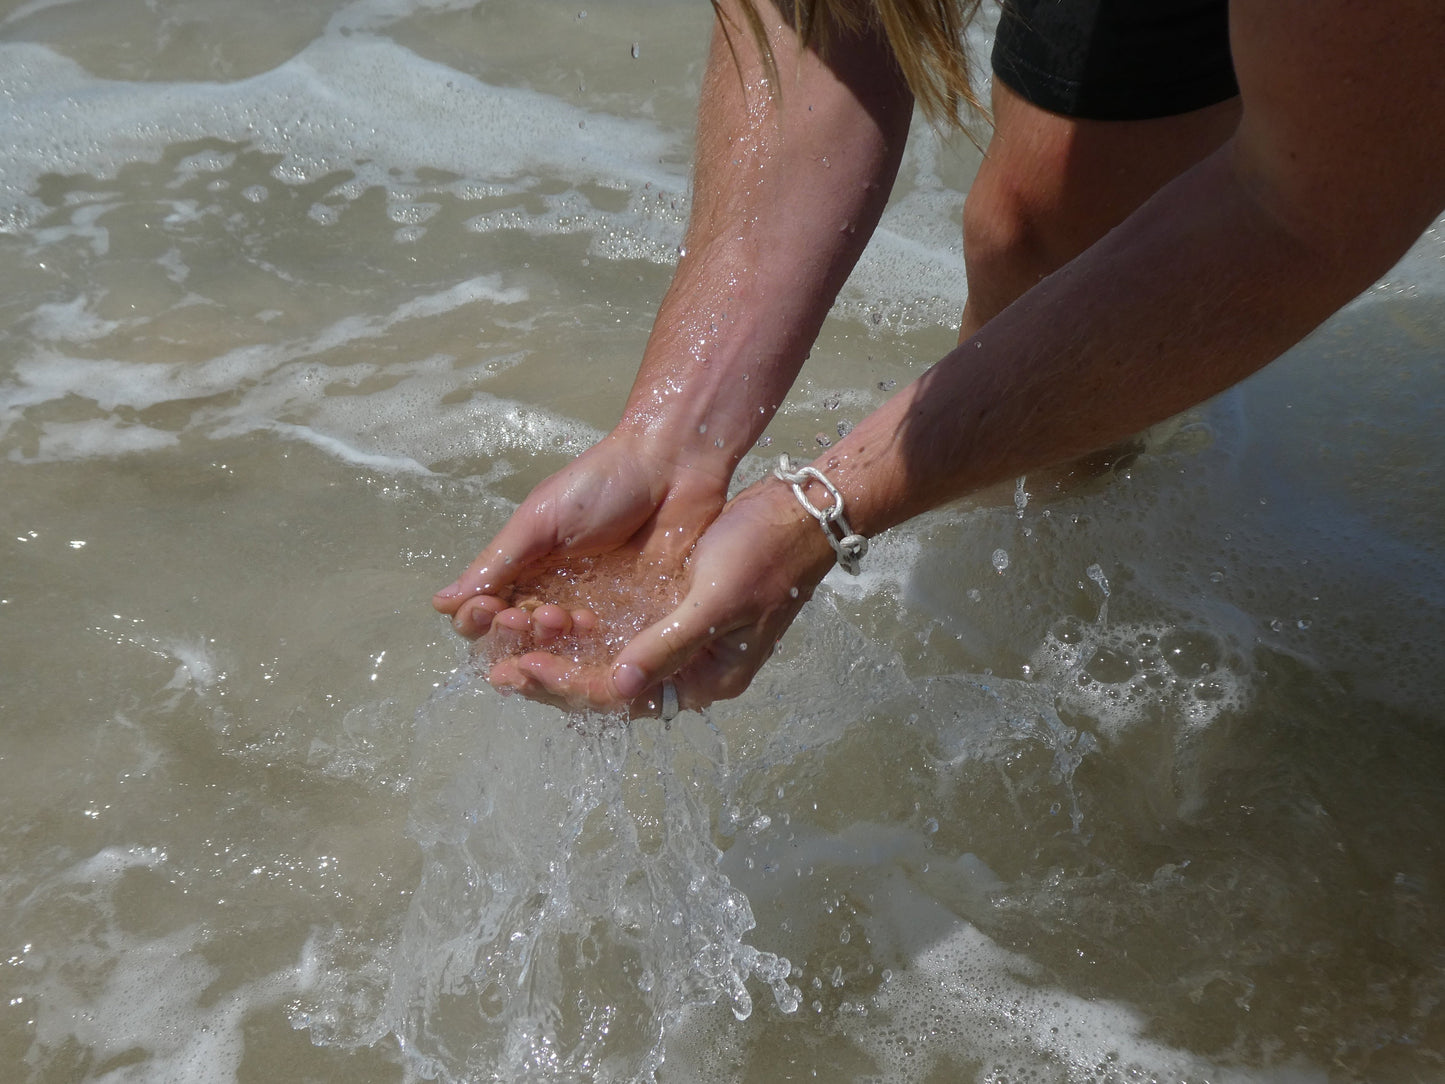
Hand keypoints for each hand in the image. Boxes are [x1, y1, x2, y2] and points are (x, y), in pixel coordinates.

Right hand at [432, 431, 727, 639]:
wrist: (674, 465)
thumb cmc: (603, 482)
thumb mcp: (541, 520)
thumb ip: (498, 563)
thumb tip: (441, 605)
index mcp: (525, 571)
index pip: (485, 617)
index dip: (481, 621)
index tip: (490, 609)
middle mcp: (555, 597)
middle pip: (519, 643)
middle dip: (518, 637)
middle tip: (539, 615)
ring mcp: (596, 612)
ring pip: (560, 654)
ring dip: (553, 645)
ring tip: (568, 617)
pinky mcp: (637, 622)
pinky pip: (607, 653)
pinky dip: (594, 652)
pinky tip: (596, 633)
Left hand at [484, 477, 835, 714]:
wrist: (798, 511)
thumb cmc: (764, 553)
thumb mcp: (717, 600)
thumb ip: (668, 644)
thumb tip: (620, 685)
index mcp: (706, 679)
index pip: (622, 696)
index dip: (569, 685)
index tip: (522, 670)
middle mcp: (689, 669)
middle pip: (609, 686)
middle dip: (554, 678)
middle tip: (498, 672)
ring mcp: (681, 641)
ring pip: (608, 660)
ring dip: (565, 653)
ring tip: (515, 644)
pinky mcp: (672, 612)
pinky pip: (619, 633)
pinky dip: (583, 630)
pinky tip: (550, 618)